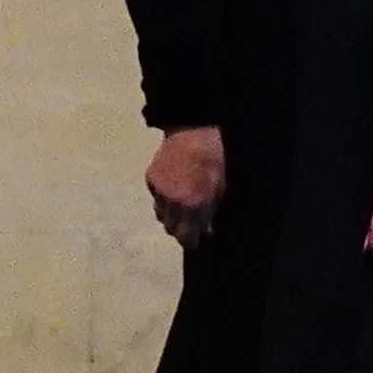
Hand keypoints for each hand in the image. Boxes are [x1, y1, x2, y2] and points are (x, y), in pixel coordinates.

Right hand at [145, 126, 224, 246]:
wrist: (193, 131)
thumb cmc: (215, 158)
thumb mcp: (221, 187)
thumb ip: (211, 211)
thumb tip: (207, 231)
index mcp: (193, 205)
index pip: (185, 237)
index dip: (190, 242)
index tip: (195, 241)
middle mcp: (173, 202)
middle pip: (170, 229)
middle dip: (181, 229)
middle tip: (191, 223)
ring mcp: (159, 190)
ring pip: (161, 215)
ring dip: (171, 215)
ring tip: (183, 205)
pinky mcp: (151, 179)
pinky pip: (156, 198)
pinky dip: (164, 198)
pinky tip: (175, 187)